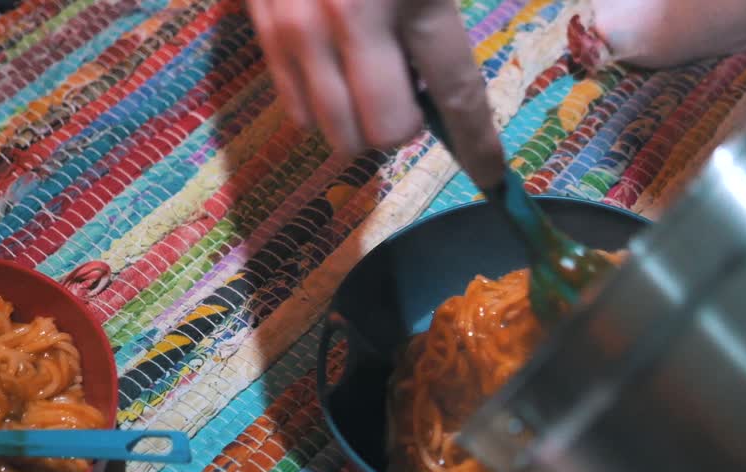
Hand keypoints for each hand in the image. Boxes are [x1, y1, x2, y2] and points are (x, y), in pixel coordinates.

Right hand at [246, 0, 505, 187]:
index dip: (477, 146)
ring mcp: (291, 24)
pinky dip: (315, 95)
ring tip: (363, 69)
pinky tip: (328, 57)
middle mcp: (346, 21)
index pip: (455, 96)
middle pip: (381, 134)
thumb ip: (443, 7)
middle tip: (407, 88)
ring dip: (354, 117)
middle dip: (401, 125)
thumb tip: (454, 80)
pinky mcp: (252, 19)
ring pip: (326, 128)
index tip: (493, 180)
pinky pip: (287, 98)